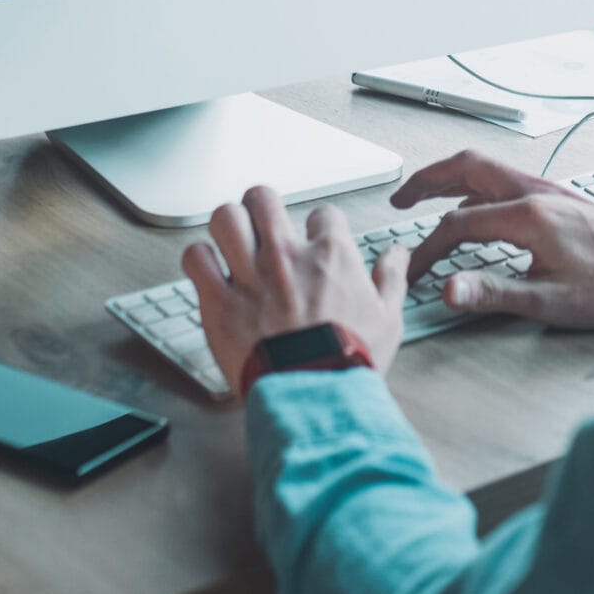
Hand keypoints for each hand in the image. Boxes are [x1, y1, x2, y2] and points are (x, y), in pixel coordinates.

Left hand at [183, 185, 408, 390]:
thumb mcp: (389, 318)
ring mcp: (250, 276)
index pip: (324, 214)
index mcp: (331, 256)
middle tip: (263, 222)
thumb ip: (391, 278)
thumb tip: (397, 254)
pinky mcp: (219, 302)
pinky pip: (196, 259)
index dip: (321, 226)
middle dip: (262, 206)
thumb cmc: (350, 361)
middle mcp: (287, 256)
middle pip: (263, 198)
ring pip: (225, 218)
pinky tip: (208, 269)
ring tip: (232, 239)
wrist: (313, 395)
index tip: (317, 241)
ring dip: (228, 225)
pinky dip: (200, 260)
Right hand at [391, 151, 593, 329]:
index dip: (427, 250)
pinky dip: (478, 187)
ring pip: (488, 170)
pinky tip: (480, 209)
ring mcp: (551, 191)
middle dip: (427, 180)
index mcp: (528, 216)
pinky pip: (507, 180)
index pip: (457, 225)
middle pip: (467, 169)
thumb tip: (449, 291)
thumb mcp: (551, 301)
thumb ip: (494, 294)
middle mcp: (537, 193)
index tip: (413, 272)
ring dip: (452, 178)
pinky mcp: (562, 198)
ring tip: (428, 196)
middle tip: (401, 199)